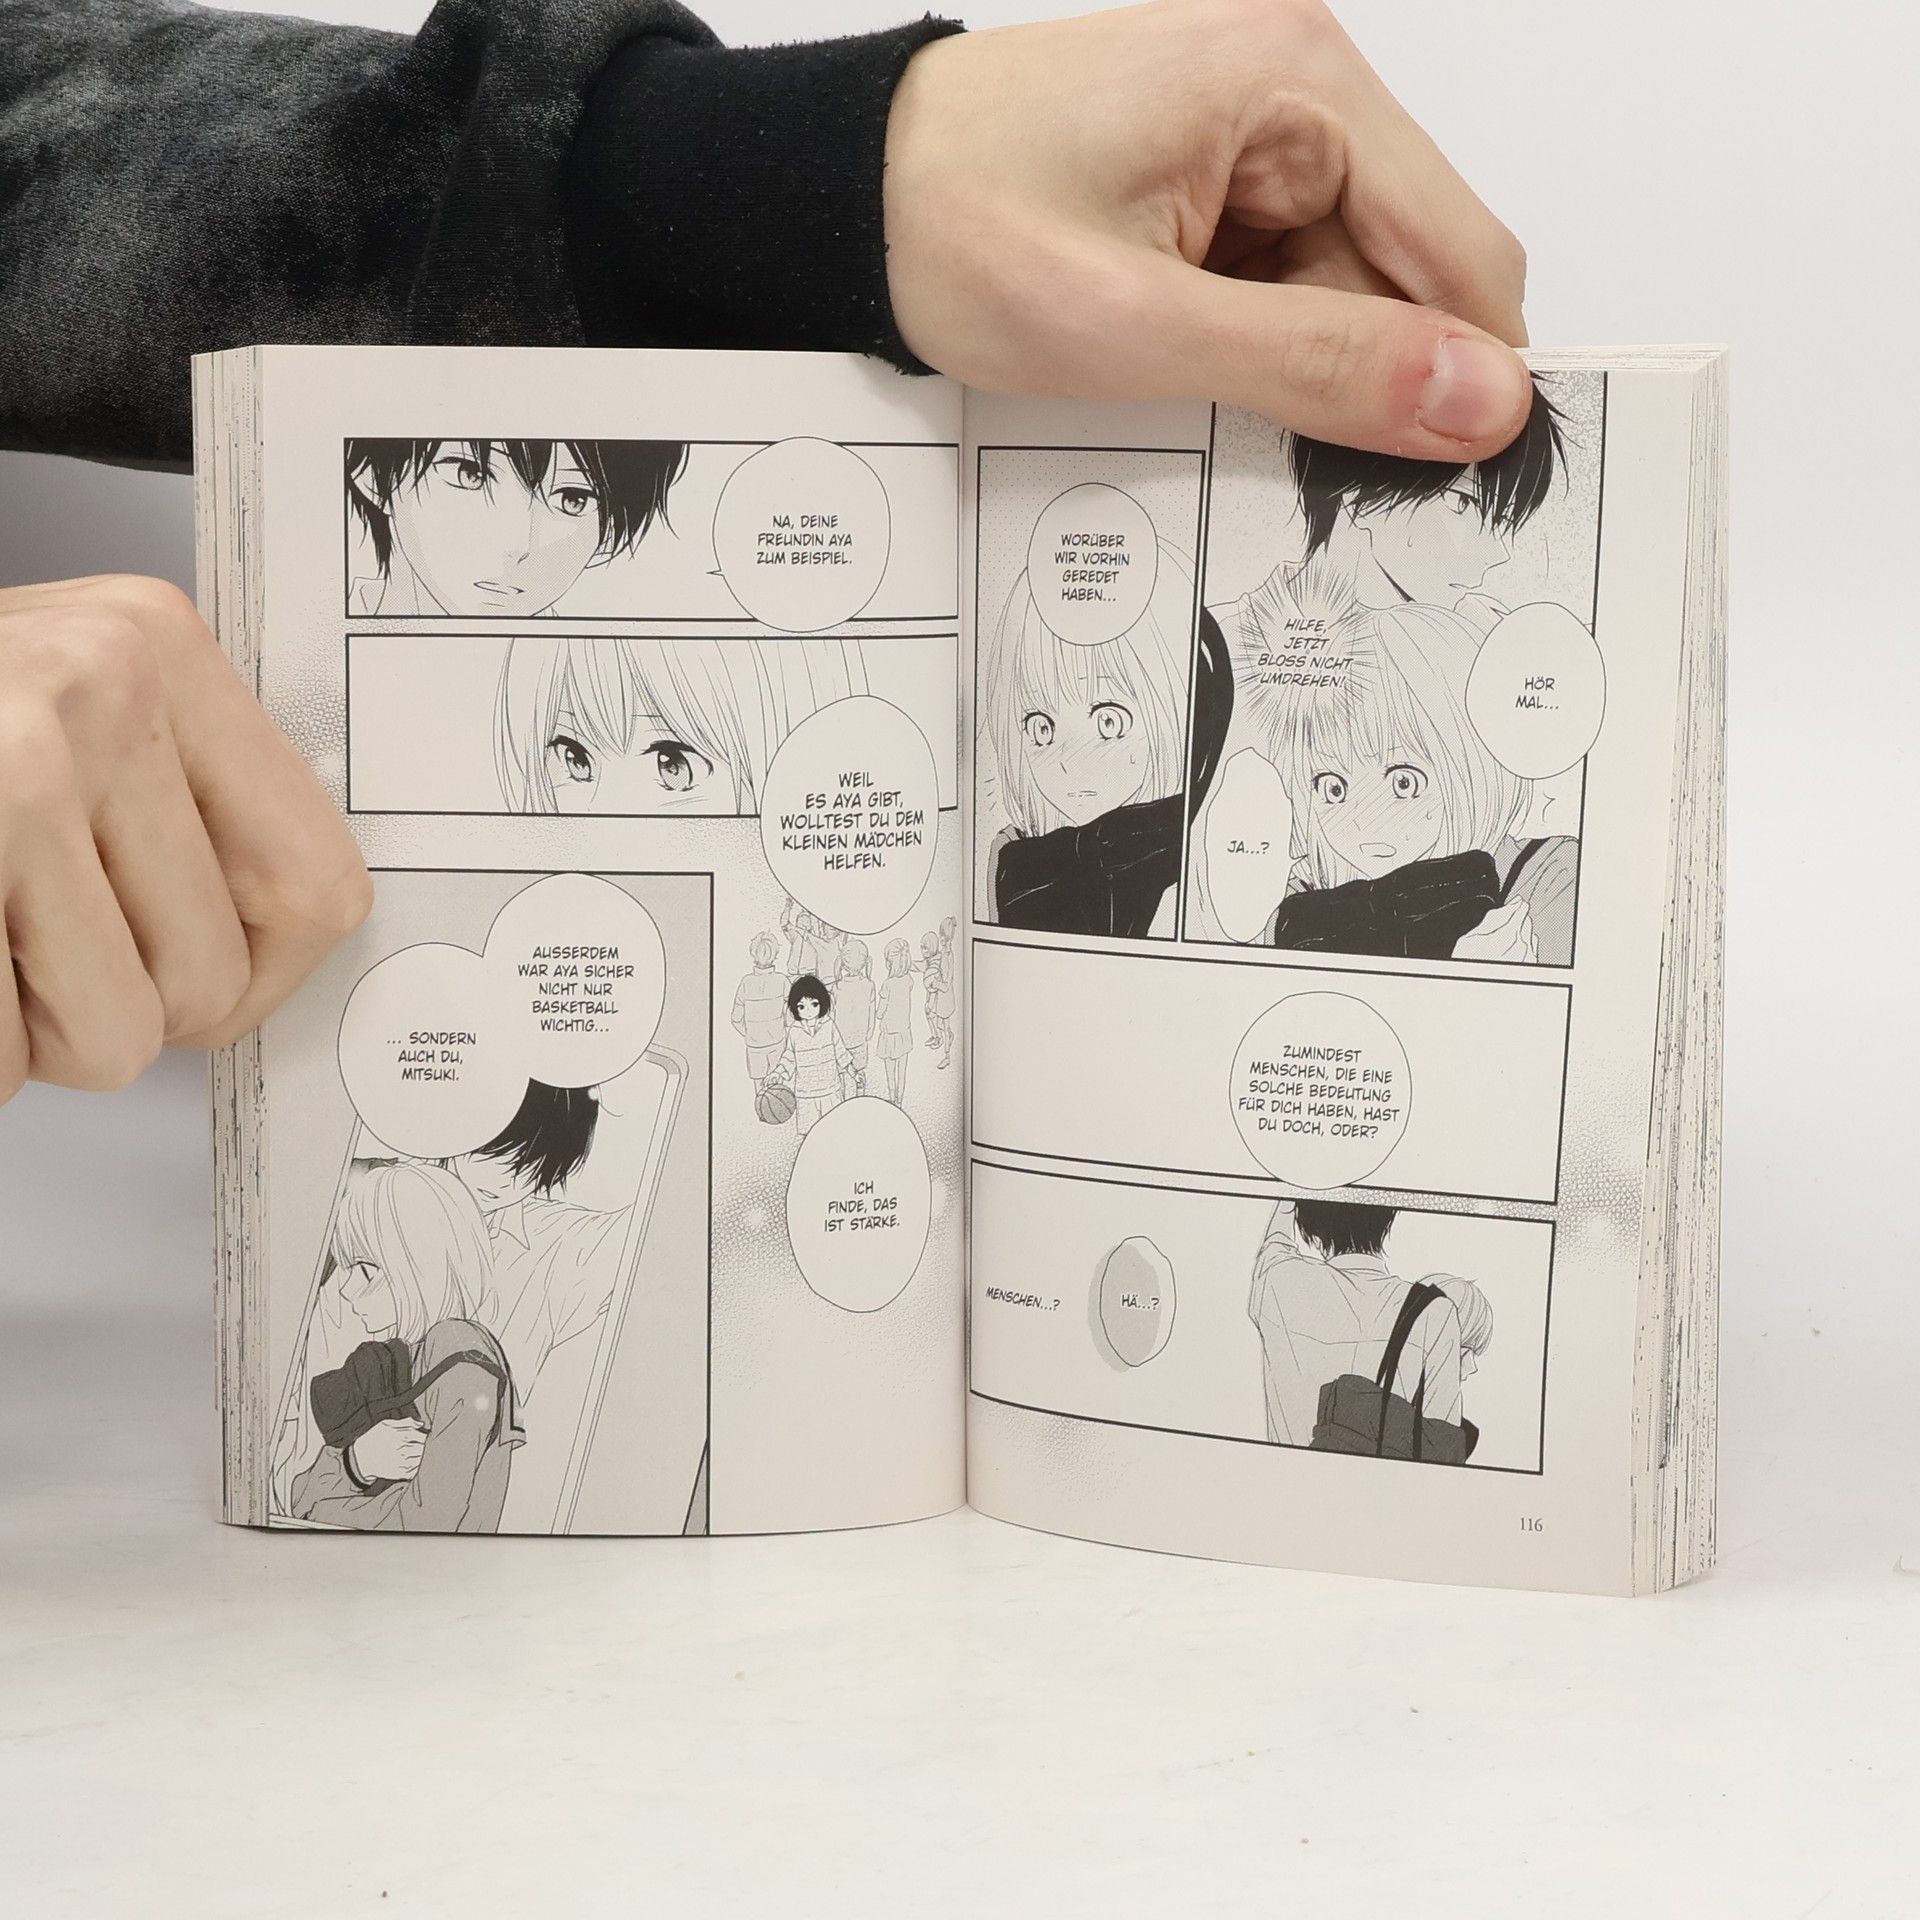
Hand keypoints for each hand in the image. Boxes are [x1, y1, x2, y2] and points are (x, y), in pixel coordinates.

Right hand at [0, 576, 370, 1102]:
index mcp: (157, 650)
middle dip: (122, 1006)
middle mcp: (95, 690)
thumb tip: (292, 930)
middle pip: (210, 979)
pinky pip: (5, 1056)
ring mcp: (8, 772)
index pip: (317, 885)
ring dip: (32, 1033)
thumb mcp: (62, 714)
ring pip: (114, 1037)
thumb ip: (176, 801)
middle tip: (30, 943)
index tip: (197, 974)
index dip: (259, 970)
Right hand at [348, 1418, 426, 1484]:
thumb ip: (405, 1422)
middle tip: (428, 1447)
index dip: (424, 1437)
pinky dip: (418, 1468)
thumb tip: (421, 1423)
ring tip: (424, 1455)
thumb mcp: (386, 1424)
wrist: (360, 1457)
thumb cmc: (374, 1438)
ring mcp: (399, 1463)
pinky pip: (413, 1471)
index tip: (427, 1438)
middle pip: (421, 1449)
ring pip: (419, 1460)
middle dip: (425, 1447)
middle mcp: (400, 1450)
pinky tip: (417, 1464)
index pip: (420, 1437)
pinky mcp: (397, 1474)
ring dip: (424, 1458)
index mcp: (399, 1437)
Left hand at [885, 0, 1530, 456]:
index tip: (1441, 480)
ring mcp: (1254, 136)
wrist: (840, 199)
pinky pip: (1283, 284)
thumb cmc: (952, 228)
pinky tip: (1178, 364)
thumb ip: (1316, 366)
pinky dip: (1251, 346)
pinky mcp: (1215, 181)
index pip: (1461, 252)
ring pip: (1344, 293)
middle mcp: (1295, 90)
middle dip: (1357, 375)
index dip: (1462, 376)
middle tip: (1263, 441)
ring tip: (1181, 381)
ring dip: (1292, 367)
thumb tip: (1477, 401)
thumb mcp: (1141, 326)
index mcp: (1298, 84)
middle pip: (1406, 276)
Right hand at [1454, 900, 1537, 963]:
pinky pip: (1533, 950)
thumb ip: (1493, 918)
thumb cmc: (1468, 966)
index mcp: (1508, 934)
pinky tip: (1515, 948)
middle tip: (1501, 925)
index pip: (1520, 911)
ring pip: (1530, 936)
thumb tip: (1509, 905)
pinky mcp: (1529, 966)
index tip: (1512, 904)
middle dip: (1516, 921)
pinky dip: (1526, 945)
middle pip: (1525, 923)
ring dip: (1521, 933)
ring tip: (1504, 939)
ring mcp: (1527, 958)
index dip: (1514, 906)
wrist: (1471, 992)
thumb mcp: (1470, 937)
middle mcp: (1522, 947)